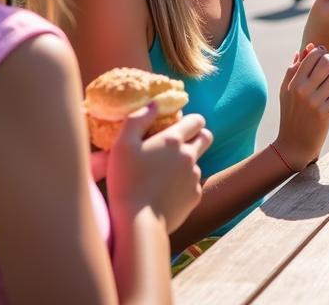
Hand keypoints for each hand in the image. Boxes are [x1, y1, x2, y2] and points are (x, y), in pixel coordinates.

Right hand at [105, 103, 211, 232]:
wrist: (138, 223)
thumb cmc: (126, 182)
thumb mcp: (122, 145)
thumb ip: (138, 119)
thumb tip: (155, 104)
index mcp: (174, 140)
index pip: (197, 120)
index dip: (190, 121)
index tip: (178, 127)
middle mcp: (189, 155)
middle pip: (206, 137)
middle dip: (198, 137)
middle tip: (178, 146)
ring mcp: (194, 177)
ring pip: (197, 163)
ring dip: (186, 165)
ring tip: (163, 177)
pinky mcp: (194, 197)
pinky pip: (192, 186)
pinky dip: (182, 187)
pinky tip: (165, 195)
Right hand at [275, 45, 328, 172]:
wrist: (292, 145)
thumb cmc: (290, 113)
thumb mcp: (286, 90)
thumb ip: (295, 67)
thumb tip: (308, 47)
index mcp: (293, 82)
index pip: (313, 55)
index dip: (321, 53)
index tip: (322, 59)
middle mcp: (302, 90)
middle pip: (328, 61)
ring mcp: (314, 102)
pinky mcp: (326, 113)